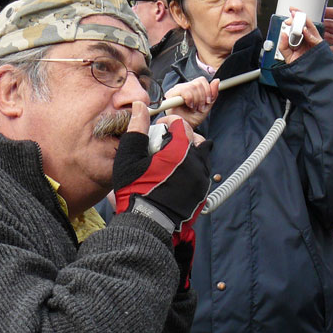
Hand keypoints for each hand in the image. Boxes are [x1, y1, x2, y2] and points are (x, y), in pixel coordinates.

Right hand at [113, 106, 212, 232]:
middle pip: (196, 140)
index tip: (158, 128)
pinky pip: (202, 175)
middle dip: (182, 138)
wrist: (148, 225)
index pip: (181, 124)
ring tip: (172, 163)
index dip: (168, 122)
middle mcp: (196, 163)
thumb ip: (137, 130)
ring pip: (202, 158)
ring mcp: (201, 180)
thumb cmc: (136, 191)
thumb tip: (140, 106)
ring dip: (190, 155)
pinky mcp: (202, 195)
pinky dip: (193, 171)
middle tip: (165, 146)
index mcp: (180, 151)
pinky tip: (177, 178)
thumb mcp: (130, 158)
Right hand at [162, 76, 218, 128]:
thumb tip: (216, 81)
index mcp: (191, 89)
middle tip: (199, 107)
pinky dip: (190, 99)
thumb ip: (212, 94)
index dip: (207, 90)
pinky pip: (184, 91)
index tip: (207, 102)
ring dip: (196, 100)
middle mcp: (183, 87)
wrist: (183, 129)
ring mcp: (176, 90)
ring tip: (193, 108)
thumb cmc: (192, 119)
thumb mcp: (206, 106)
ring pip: (192, 86)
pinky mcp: (171, 94)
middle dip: (202, 97)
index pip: (201, 80)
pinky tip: (189, 106)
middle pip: (198, 83)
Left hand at [278, 9, 322, 64]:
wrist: (306, 78)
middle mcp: (308, 39)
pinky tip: (303, 30)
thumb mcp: (287, 56)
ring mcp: (314, 42)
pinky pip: (315, 38)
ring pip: (310, 27)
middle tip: (292, 14)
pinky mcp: (319, 47)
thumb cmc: (300, 68)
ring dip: (303, 21)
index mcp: (301, 40)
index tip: (290, 13)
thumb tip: (283, 34)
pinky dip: (309, 34)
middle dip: (298, 17)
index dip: (294, 18)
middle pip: (305, 23)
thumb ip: (283, 45)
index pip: (298, 25)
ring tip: (296, 16)